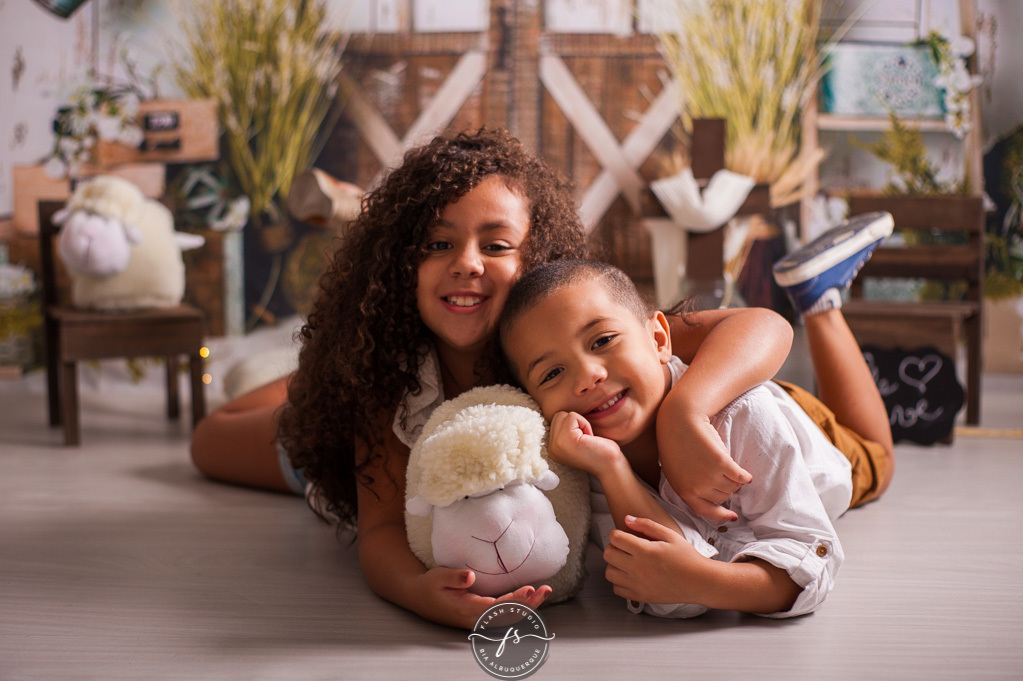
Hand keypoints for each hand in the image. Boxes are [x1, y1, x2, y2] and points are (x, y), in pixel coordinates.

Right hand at [415, 567, 552, 628]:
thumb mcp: (437, 577)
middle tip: (545, 589)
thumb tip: (470, 577)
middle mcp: (475, 619)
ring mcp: (479, 620)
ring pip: (509, 617)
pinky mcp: (482, 616)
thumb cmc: (429, 586)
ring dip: (528, 606)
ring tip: (544, 591)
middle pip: (507, 615)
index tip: (528, 589)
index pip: (495, 607)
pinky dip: (521, 607)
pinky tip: (532, 596)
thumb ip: (454, 577)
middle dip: (528, 604)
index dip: (513, 600)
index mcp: (465, 610)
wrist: (419, 598)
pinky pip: (505, 615)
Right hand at [547, 411, 623, 475]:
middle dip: (574, 423)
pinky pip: (572, 416)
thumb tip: (563, 413)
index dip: (572, 426)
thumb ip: (564, 430)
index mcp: (553, 449)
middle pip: (557, 416)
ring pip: (562, 415)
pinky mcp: (566, 439)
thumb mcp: (576, 440)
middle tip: (585, 440)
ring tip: (586, 439)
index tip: (582, 441)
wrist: (610, 466)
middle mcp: (551, 448)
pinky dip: (584, 423)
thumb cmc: (599, 452)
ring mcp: (556, 445)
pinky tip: (589, 439)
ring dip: (579, 423)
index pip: (555, 421)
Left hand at [603, 515, 707, 605]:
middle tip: (624, 547)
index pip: (615, 539)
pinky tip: (630, 575)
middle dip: (613, 547)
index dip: (616, 534)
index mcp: (645, 551)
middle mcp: (639, 568)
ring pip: (610, 572)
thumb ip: (647, 525)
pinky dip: (620, 581)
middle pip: (608, 554)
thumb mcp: (670, 535)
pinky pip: (617, 589)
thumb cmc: (687, 557)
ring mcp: (639, 584)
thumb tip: (627, 519)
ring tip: (626, 561)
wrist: (700, 581)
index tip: (622, 535)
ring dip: (614, 565)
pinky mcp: (641, 596)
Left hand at [657, 408, 749, 521]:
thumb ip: (688, 489)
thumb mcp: (676, 473)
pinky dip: (745, 476)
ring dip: (735, 481)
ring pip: (733, 487)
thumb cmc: (676, 444)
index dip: (721, 516)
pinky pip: (741, 476)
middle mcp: (697, 487)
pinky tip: (746, 473)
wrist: (679, 421)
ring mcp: (709, 476)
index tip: (733, 516)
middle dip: (727, 489)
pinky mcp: (721, 463)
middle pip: (723, 497)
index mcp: (684, 491)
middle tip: (724, 476)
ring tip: (730, 469)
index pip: (706, 511)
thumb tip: (701, 511)